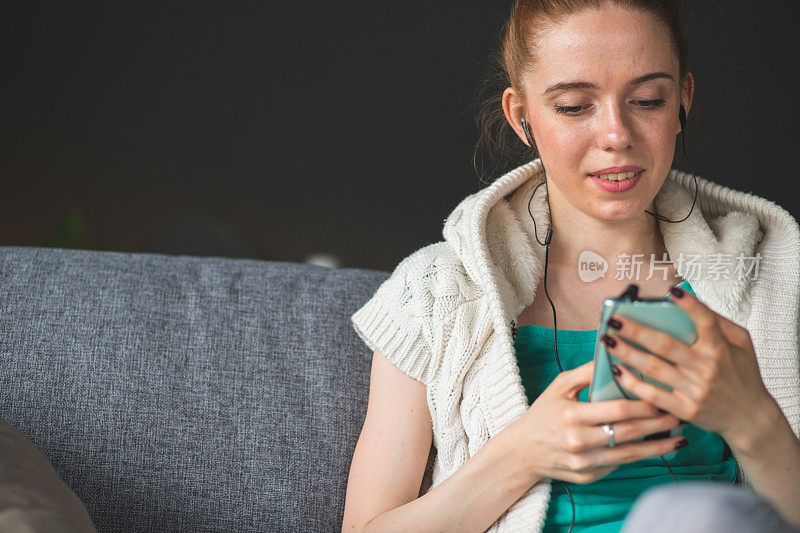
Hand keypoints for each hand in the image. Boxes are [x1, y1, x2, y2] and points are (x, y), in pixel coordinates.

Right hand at [512, 360, 685, 484]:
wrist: (523, 450)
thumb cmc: (544, 413)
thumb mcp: (559, 386)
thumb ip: (587, 371)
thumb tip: (615, 356)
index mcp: (572, 416)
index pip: (618, 410)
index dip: (644, 405)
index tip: (663, 397)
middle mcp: (578, 441)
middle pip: (629, 432)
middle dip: (658, 424)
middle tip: (680, 415)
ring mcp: (584, 463)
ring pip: (630, 454)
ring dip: (657, 446)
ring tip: (678, 437)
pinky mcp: (588, 476)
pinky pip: (619, 465)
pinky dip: (638, 456)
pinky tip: (654, 448)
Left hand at [601, 284, 773, 445]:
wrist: (750, 418)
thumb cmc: (743, 375)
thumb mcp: (742, 344)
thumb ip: (719, 322)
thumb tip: (691, 301)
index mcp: (720, 348)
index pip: (705, 321)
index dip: (689, 304)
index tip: (671, 290)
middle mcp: (707, 368)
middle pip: (665, 345)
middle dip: (636, 330)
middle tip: (614, 319)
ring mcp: (695, 390)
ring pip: (654, 368)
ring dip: (627, 353)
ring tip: (607, 340)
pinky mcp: (685, 409)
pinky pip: (653, 395)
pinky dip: (633, 383)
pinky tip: (616, 370)